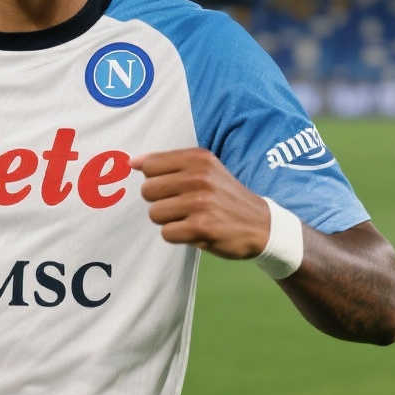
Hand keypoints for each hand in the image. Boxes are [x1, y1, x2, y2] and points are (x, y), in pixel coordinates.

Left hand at [131, 148, 269, 258]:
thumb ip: (168, 163)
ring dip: (168, 220)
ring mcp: (201, 202)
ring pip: (154, 213)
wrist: (262, 225)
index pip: (149, 165)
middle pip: (147, 190)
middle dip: (159, 201)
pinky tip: (195, 230)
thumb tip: (132, 162)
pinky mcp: (202, 227)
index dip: (154, 180)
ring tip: (189, 218)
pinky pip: (166, 233)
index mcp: (198, 158)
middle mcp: (199, 177)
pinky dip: (177, 236)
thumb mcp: (204, 169)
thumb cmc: (224, 196)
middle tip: (180, 205)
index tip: (169, 187)